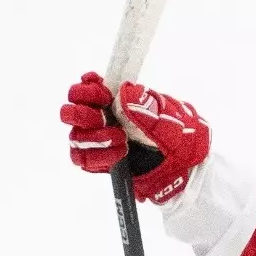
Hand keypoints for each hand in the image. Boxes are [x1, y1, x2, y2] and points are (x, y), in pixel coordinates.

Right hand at [57, 73, 212, 203]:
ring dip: (95, 137)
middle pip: (71, 112)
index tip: (103, 93)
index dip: (88, 88)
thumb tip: (124, 92)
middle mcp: (101, 118)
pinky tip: (119, 153)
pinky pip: (83, 160)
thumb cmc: (176, 137)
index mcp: (115, 100)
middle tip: (102, 117)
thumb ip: (144, 107)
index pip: (86, 87)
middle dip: (83, 113)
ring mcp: (98, 141)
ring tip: (120, 138)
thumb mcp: (168, 120)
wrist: (185, 167)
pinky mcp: (99, 162)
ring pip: (76, 137)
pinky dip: (99, 156)